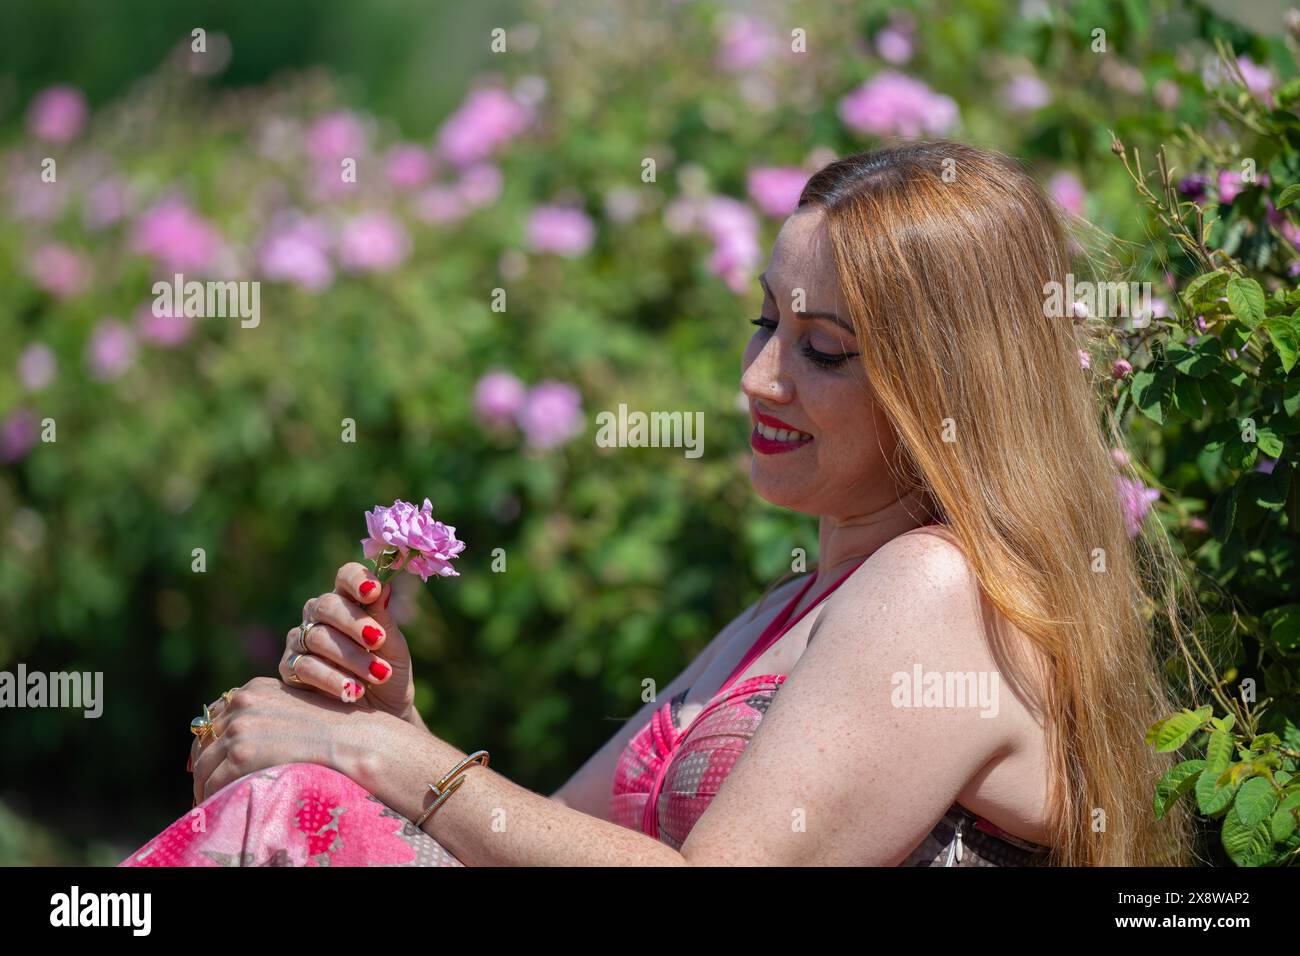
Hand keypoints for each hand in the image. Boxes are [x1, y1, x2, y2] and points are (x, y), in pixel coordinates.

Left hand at [189, 677, 384, 803]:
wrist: (360, 743)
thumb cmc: (343, 733)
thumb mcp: (299, 712)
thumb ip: (269, 719)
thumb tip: (241, 746)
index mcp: (255, 689)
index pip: (214, 720)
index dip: (211, 748)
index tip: (214, 770)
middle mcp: (242, 702)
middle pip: (203, 744)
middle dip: (207, 771)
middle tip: (211, 795)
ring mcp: (240, 728)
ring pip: (203, 767)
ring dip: (207, 790)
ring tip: (218, 809)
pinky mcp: (241, 755)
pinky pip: (212, 786)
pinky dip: (214, 802)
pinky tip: (225, 814)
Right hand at [278, 562, 416, 723]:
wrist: (382, 716)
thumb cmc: (389, 675)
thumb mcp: (394, 650)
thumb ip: (385, 620)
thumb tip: (384, 586)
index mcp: (348, 602)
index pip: (345, 577)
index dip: (356, 580)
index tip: (374, 591)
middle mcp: (319, 617)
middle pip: (325, 605)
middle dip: (353, 622)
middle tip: (378, 640)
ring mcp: (300, 642)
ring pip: (316, 636)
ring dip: (350, 656)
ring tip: (378, 674)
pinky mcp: (290, 670)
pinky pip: (305, 667)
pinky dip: (332, 679)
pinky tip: (354, 690)